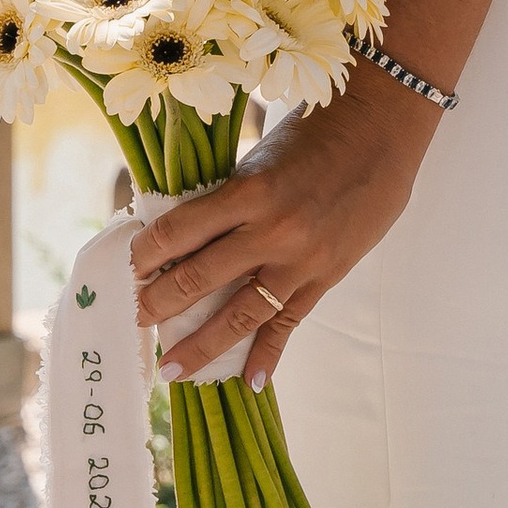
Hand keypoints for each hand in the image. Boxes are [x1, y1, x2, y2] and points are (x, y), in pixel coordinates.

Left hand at [130, 61, 442, 388]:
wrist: (386, 126)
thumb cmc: (318, 129)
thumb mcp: (261, 158)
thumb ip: (229, 199)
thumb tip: (183, 237)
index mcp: (248, 191)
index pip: (176, 234)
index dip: (141, 258)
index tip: (121, 274)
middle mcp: (272, 230)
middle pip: (198, 279)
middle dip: (157, 306)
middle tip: (132, 322)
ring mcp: (302, 259)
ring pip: (240, 314)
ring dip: (201, 345)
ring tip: (172, 370)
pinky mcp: (328, 275)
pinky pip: (290, 322)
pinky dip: (270, 353)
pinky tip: (252, 382)